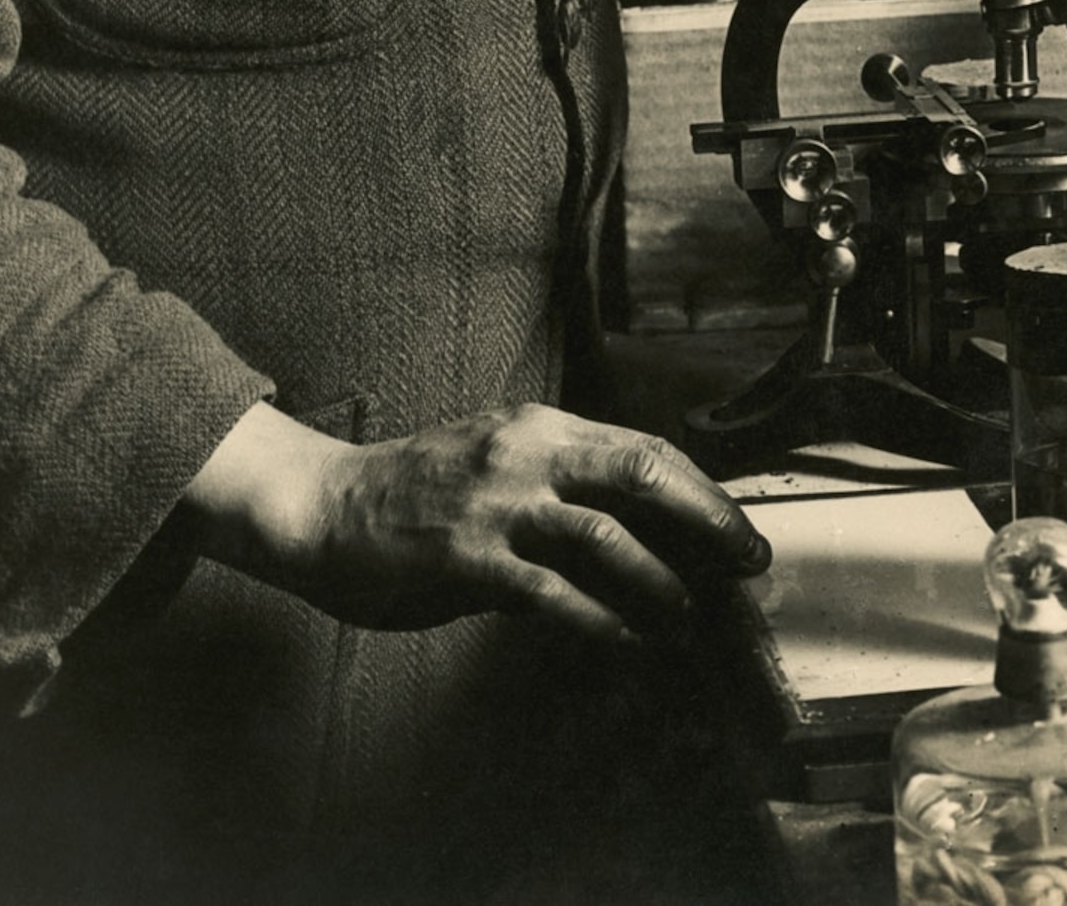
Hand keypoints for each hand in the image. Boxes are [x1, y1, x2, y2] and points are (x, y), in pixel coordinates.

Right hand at [183, 400, 771, 647]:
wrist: (321, 505)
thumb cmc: (409, 491)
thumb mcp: (494, 465)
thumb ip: (557, 490)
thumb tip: (629, 533)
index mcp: (540, 427)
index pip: (644, 447)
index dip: (700, 488)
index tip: (736, 526)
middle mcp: (527, 452)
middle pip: (643, 472)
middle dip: (707, 519)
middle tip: (745, 561)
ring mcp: (498, 503)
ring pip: (606, 533)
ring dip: (659, 579)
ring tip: (687, 615)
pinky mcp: (468, 556)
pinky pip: (551, 591)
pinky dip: (600, 619)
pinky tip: (627, 640)